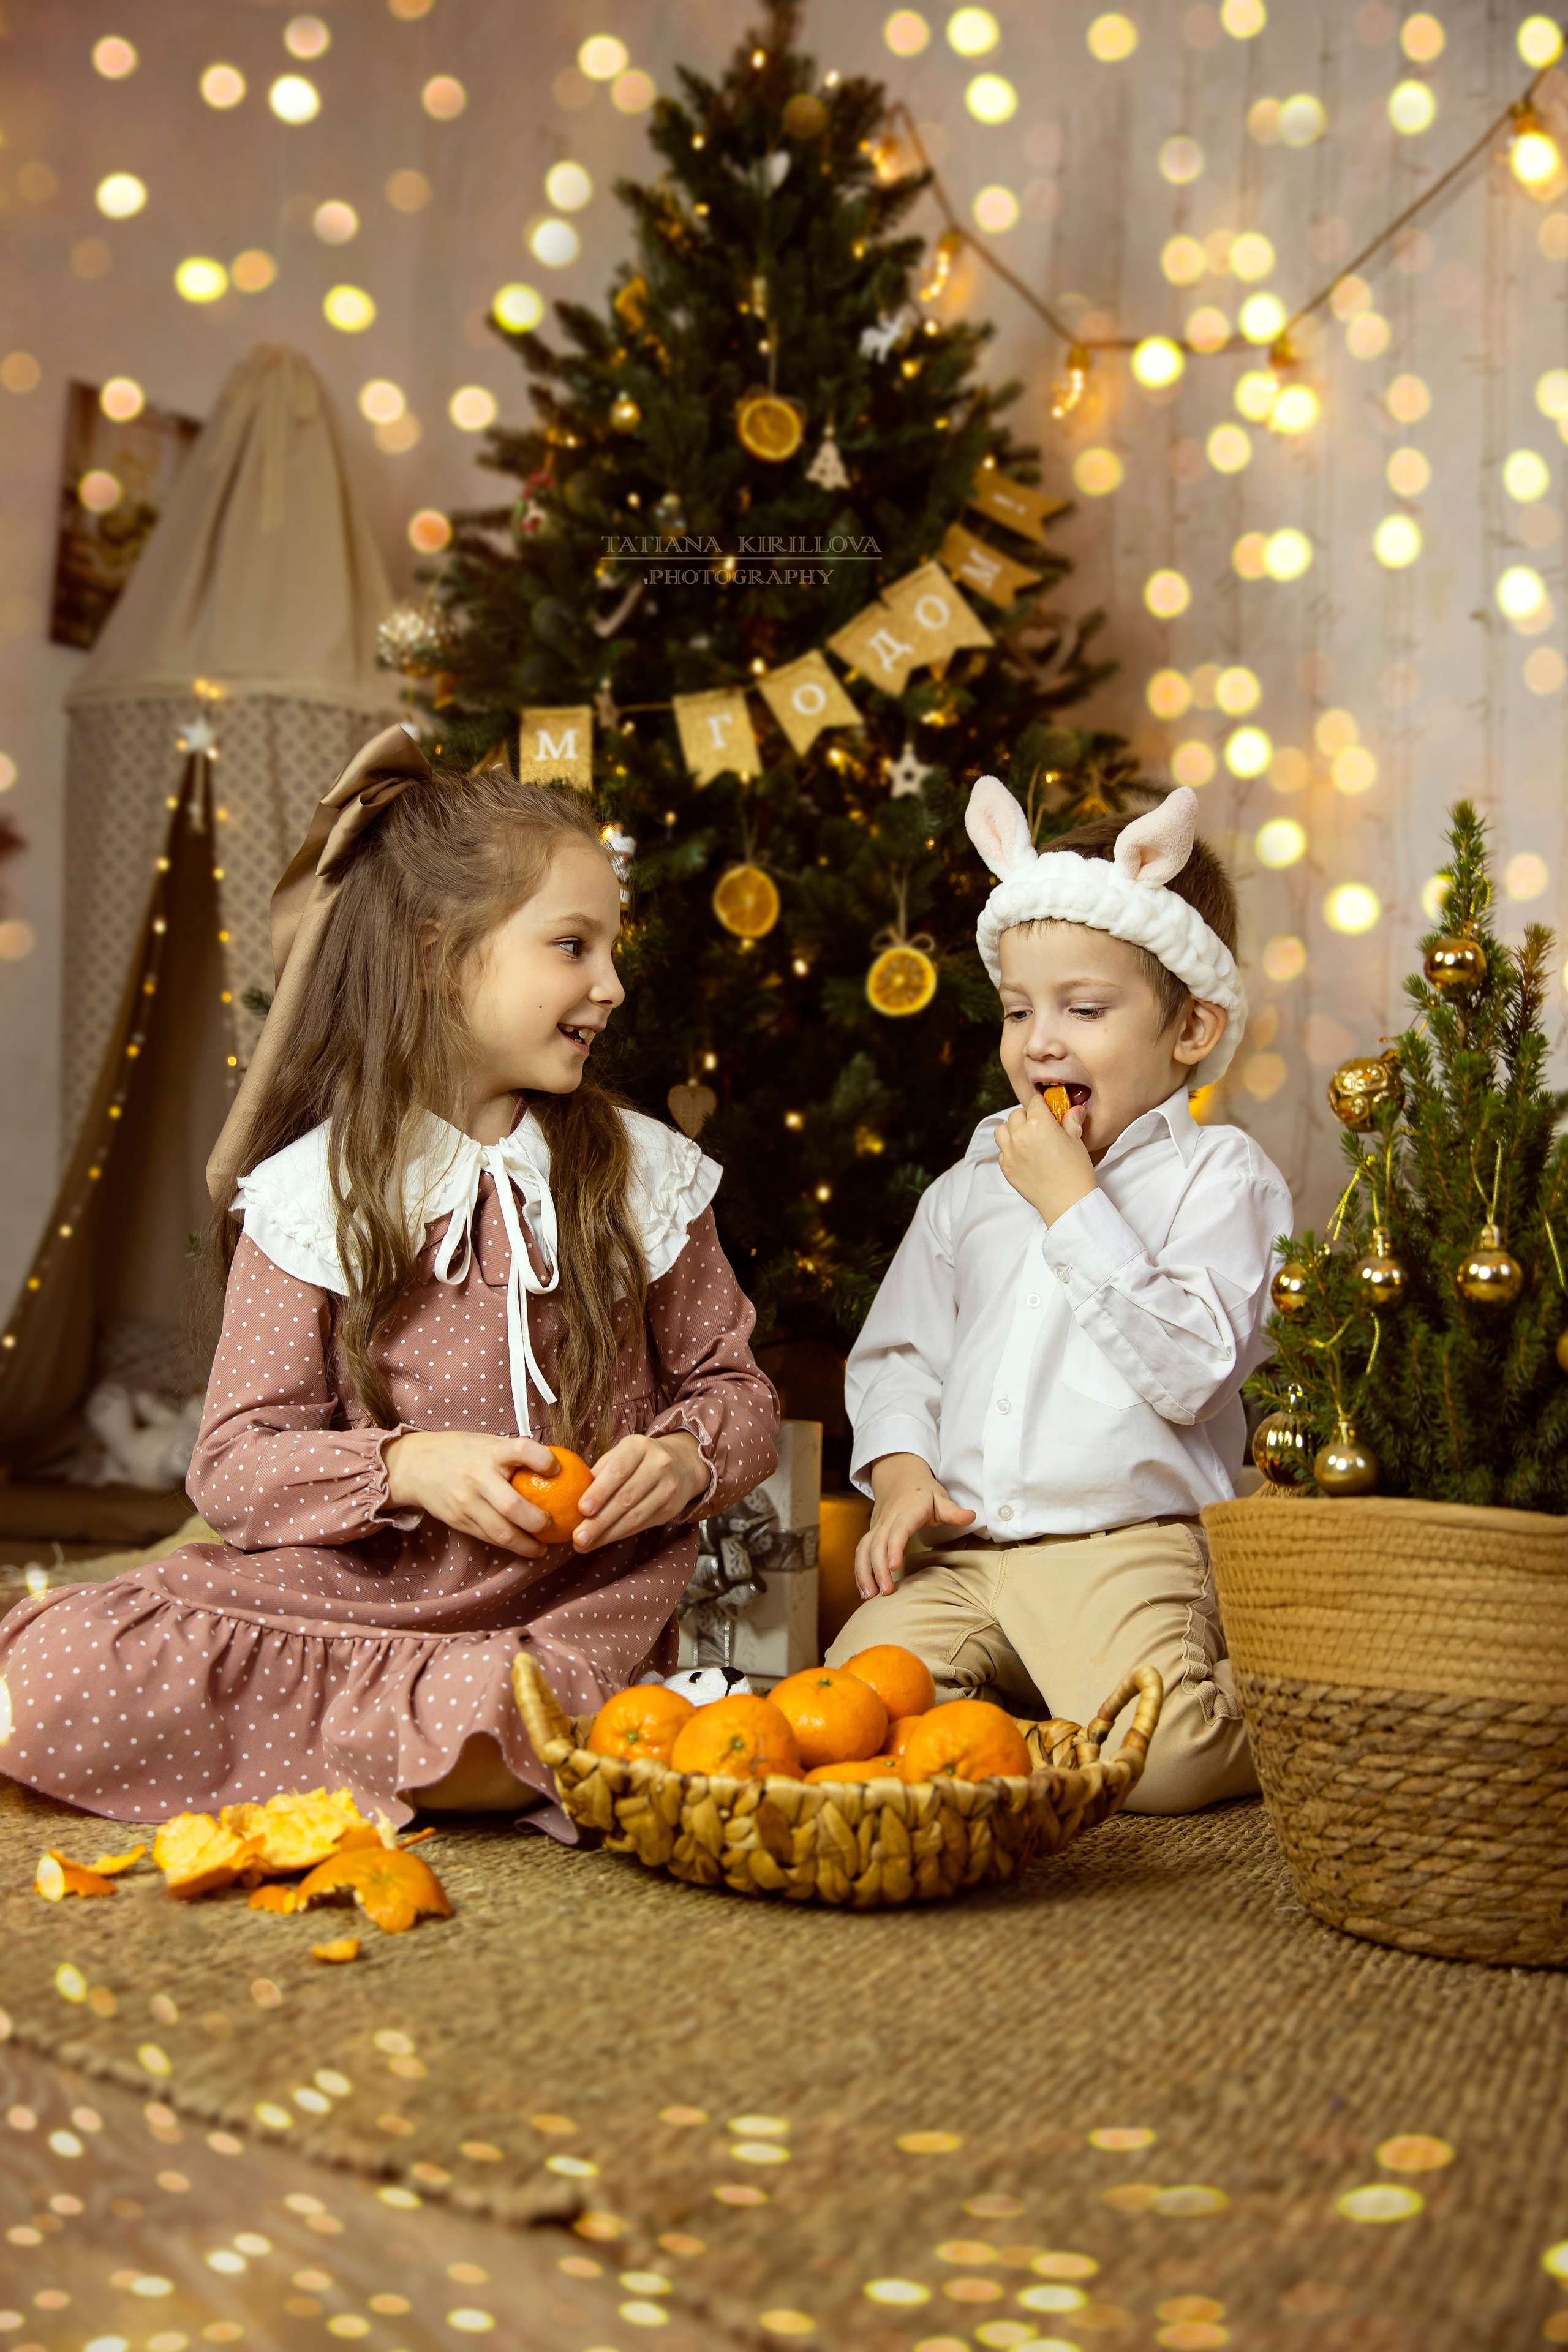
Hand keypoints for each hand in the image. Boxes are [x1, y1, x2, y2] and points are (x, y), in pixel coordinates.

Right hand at [383, 1429, 559, 1556]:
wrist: (414, 1466)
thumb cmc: (459, 1451)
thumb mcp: (486, 1443)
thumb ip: (514, 1453)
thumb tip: (556, 1464)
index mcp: (489, 1452)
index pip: (521, 1451)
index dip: (543, 1460)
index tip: (557, 1468)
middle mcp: (477, 1478)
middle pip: (513, 1507)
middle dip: (538, 1522)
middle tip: (554, 1524)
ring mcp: (466, 1503)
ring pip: (500, 1532)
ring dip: (527, 1545)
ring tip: (542, 1548)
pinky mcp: (459, 1521)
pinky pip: (488, 1538)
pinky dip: (508, 1545)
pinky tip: (522, 1546)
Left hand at [573, 1431, 707, 1551]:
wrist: (681, 1464)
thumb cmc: (637, 1460)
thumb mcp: (619, 1455)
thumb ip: (599, 1473)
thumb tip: (570, 1499)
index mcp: (639, 1447)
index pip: (618, 1470)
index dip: (600, 1491)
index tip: (581, 1509)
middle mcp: (658, 1465)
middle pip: (626, 1498)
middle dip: (599, 1521)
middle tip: (577, 1537)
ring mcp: (668, 1488)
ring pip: (635, 1516)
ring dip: (607, 1534)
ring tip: (584, 1544)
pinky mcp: (671, 1509)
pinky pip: (642, 1525)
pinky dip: (619, 1535)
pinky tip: (602, 1541)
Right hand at [855, 1452, 975, 1597]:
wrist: (898, 1477)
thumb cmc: (922, 1492)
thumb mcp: (940, 1498)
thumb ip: (953, 1511)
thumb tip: (971, 1517)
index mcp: (907, 1511)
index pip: (898, 1529)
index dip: (894, 1547)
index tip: (894, 1566)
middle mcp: (887, 1520)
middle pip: (877, 1543)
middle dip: (878, 1568)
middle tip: (886, 1592)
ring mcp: (876, 1527)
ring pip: (864, 1549)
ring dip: (864, 1572)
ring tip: (870, 1596)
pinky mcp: (871, 1533)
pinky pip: (861, 1552)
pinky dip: (860, 1571)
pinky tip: (865, 1590)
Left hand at [997, 1091, 1096, 1224]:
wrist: (1067, 1201)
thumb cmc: (1075, 1171)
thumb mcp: (1076, 1140)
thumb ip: (1071, 1121)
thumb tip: (1076, 1109)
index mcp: (1038, 1123)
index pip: (1035, 1103)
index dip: (1043, 1105)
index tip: (1048, 1110)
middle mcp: (1019, 1135)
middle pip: (1016, 1114)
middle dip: (1027, 1116)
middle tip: (1040, 1125)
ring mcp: (1010, 1152)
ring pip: (1002, 1130)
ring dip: (1012, 1129)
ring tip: (1026, 1136)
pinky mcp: (1006, 1168)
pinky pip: (1002, 1151)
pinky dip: (1010, 1148)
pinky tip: (1024, 1154)